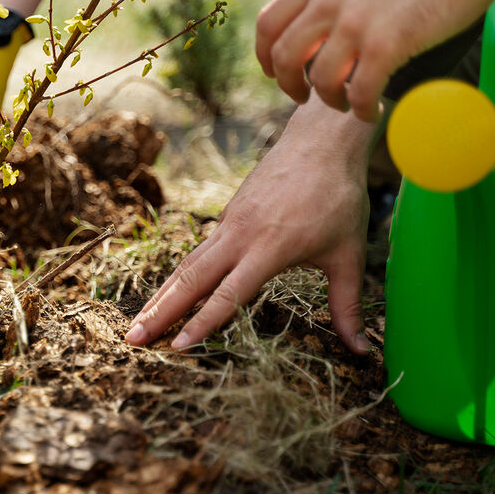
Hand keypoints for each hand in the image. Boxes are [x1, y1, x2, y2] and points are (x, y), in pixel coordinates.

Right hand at [125, 95, 373, 353]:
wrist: (320, 142)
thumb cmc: (338, 198)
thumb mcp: (349, 256)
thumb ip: (348, 306)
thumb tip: (363, 351)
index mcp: (269, 249)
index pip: (227, 294)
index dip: (202, 322)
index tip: (177, 346)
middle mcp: (239, 236)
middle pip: (190, 280)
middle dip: (159, 312)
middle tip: (131, 339)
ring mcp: (229, 223)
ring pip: (186, 265)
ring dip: (160, 295)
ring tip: (136, 323)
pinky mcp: (228, 215)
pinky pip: (197, 251)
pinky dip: (177, 277)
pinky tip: (166, 294)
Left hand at [257, 0, 494, 121]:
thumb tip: (318, 13)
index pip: (268, 24)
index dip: (264, 55)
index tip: (273, 72)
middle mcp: (327, 1)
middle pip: (284, 57)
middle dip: (289, 86)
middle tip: (304, 97)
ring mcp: (354, 24)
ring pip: (320, 80)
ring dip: (330, 100)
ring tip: (347, 103)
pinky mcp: (386, 45)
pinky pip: (360, 91)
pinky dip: (362, 109)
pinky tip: (372, 111)